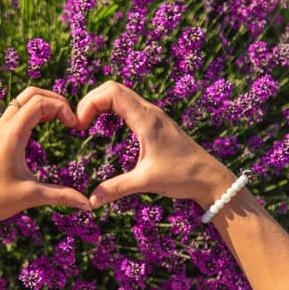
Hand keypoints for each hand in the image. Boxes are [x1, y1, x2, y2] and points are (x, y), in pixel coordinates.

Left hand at [0, 87, 90, 246]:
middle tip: (70, 117)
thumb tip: (89, 205)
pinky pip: (15, 113)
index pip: (39, 102)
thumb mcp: (32, 196)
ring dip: (43, 104)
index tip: (74, 126)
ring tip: (61, 120)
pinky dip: (32, 112)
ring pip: (21, 101)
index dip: (61, 107)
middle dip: (54, 99)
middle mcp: (2, 127)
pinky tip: (44, 128)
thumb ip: (62, 195)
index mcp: (11, 135)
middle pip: (30, 94)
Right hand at [76, 81, 235, 208]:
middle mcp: (149, 111)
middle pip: (112, 88)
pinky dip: (111, 109)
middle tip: (79, 124)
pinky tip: (105, 128)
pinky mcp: (154, 122)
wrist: (209, 177)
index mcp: (146, 120)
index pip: (111, 93)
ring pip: (120, 94)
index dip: (89, 103)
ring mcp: (153, 115)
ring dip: (100, 103)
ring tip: (87, 123)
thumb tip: (90, 201)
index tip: (79, 126)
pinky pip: (127, 104)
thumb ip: (116, 189)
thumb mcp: (146, 182)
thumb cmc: (182, 176)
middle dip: (90, 101)